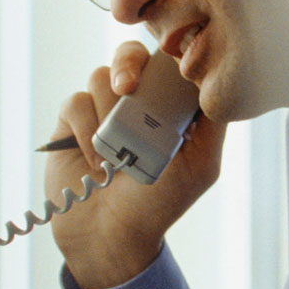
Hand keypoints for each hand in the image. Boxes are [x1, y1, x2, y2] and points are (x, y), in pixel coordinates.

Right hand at [45, 41, 225, 288]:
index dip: (164, 55)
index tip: (166, 65)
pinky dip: (86, 131)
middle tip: (127, 89)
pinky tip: (97, 160)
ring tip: (117, 153)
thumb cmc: (159, 203)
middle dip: (128, 65)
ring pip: (100, 77)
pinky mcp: (71, 121)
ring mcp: (100, 108)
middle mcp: (134, 100)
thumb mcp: (201, 164)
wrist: (110, 234)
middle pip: (129, 54)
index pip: (166, 60)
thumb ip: (213, 122)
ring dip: (108, 114)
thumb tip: (218, 80)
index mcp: (166, 104)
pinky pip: (75, 102)